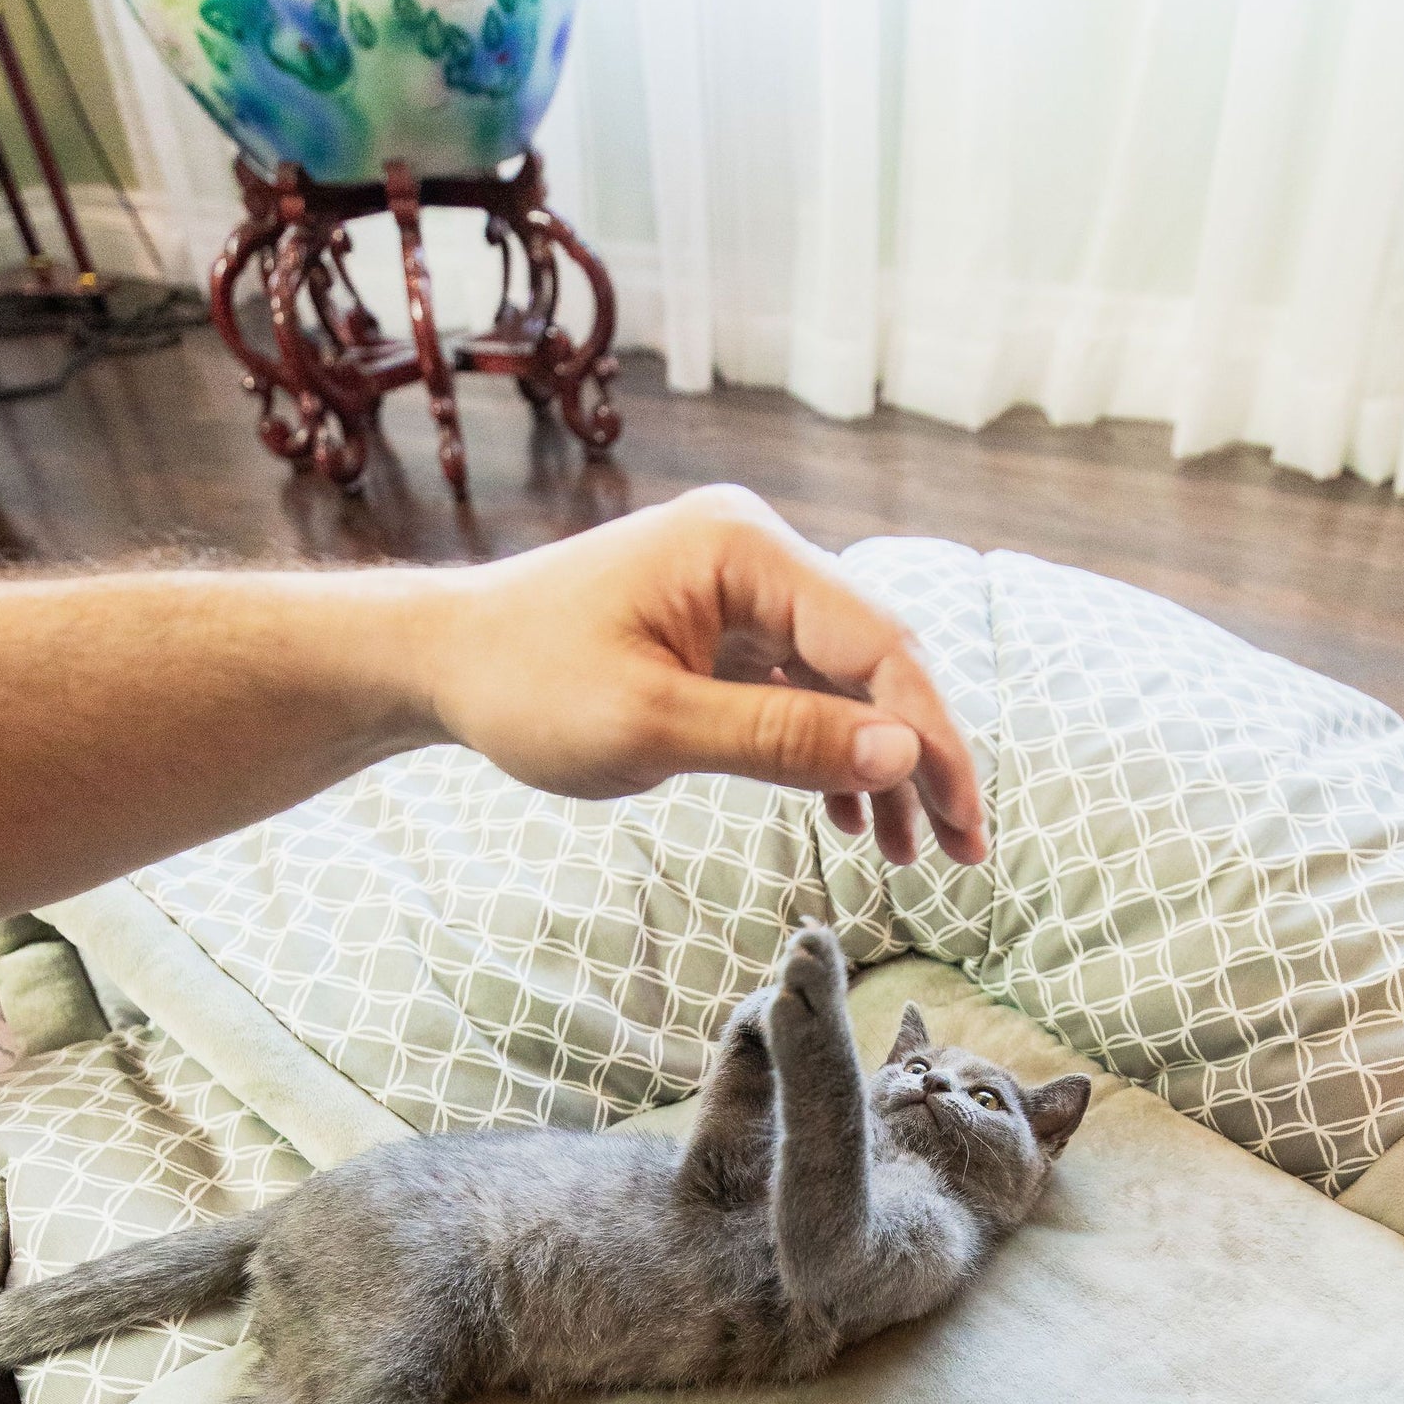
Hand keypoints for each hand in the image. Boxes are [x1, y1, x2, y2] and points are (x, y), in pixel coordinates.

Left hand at [419, 485, 986, 867]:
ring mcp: (741, 589)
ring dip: (879, 764)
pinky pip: (802, 689)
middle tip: (961, 849)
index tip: (964, 819)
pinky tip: (848, 819)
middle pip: (875, 659)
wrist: (439, 663)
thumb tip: (902, 753)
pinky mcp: (723, 628)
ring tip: (907, 855)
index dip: (931, 735)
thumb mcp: (654, 726)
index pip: (877, 643)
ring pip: (845, 681)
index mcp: (745, 548)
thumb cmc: (525, 686)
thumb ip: (781, 739)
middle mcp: (756, 552)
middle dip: (920, 755)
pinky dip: (827, 752)